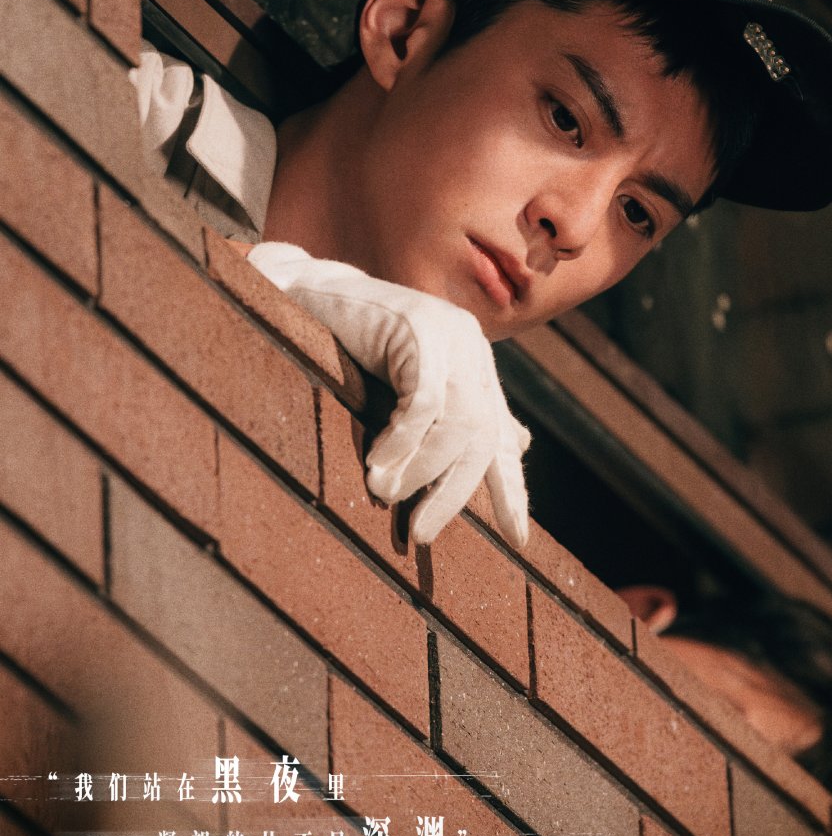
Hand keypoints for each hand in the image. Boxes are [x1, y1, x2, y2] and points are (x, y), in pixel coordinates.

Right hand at [246, 243, 529, 546]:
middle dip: (454, 492)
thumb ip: (455, 414)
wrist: (309, 296)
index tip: (517, 538)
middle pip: (482, 436)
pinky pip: (423, 403)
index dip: (511, 489)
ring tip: (386, 496)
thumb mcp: (407, 387)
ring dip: (421, 471)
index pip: (500, 436)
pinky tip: (377, 464)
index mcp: (474, 365)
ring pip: (457, 423)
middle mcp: (471, 348)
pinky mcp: (420, 330)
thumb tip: (516, 445)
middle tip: (423, 535)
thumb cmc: (351, 346)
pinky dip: (402, 442)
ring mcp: (450, 335)